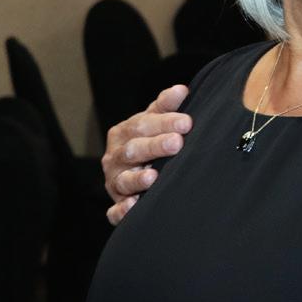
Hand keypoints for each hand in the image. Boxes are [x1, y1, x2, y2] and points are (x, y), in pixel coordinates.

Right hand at [102, 85, 191, 224]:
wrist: (134, 167)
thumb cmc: (148, 139)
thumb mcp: (154, 119)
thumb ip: (166, 105)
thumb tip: (181, 90)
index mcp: (124, 133)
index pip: (142, 124)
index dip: (164, 122)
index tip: (187, 122)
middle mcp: (115, 157)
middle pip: (134, 150)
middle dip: (155, 146)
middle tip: (177, 143)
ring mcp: (114, 182)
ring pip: (124, 180)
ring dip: (137, 179)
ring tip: (153, 176)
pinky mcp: (116, 205)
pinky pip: (115, 211)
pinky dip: (122, 210)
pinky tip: (133, 206)